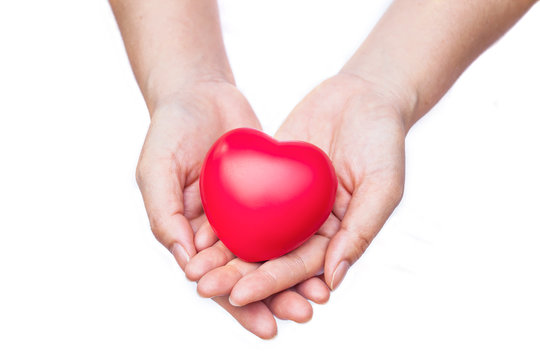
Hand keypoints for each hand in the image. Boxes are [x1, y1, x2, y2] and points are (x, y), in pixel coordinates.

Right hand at [136, 79, 329, 337]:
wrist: (201, 92)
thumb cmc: (169, 131)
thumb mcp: (155, 169)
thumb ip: (163, 214)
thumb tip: (185, 261)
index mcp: (192, 236)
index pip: (217, 281)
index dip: (240, 305)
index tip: (267, 325)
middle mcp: (221, 230)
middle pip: (251, 274)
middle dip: (276, 298)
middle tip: (303, 315)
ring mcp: (246, 212)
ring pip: (273, 253)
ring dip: (296, 277)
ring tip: (320, 297)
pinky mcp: (268, 191)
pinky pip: (288, 220)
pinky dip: (303, 239)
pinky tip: (327, 253)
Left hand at [187, 73, 406, 305]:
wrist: (365, 95)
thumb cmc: (383, 140)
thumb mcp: (383, 185)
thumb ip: (360, 231)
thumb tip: (333, 279)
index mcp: (334, 236)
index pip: (298, 267)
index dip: (269, 283)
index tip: (239, 296)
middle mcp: (308, 224)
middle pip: (268, 256)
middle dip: (236, 275)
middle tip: (204, 287)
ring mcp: (288, 201)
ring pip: (252, 232)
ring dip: (222, 253)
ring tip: (193, 268)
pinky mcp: (272, 175)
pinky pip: (244, 197)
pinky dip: (222, 214)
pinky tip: (197, 228)